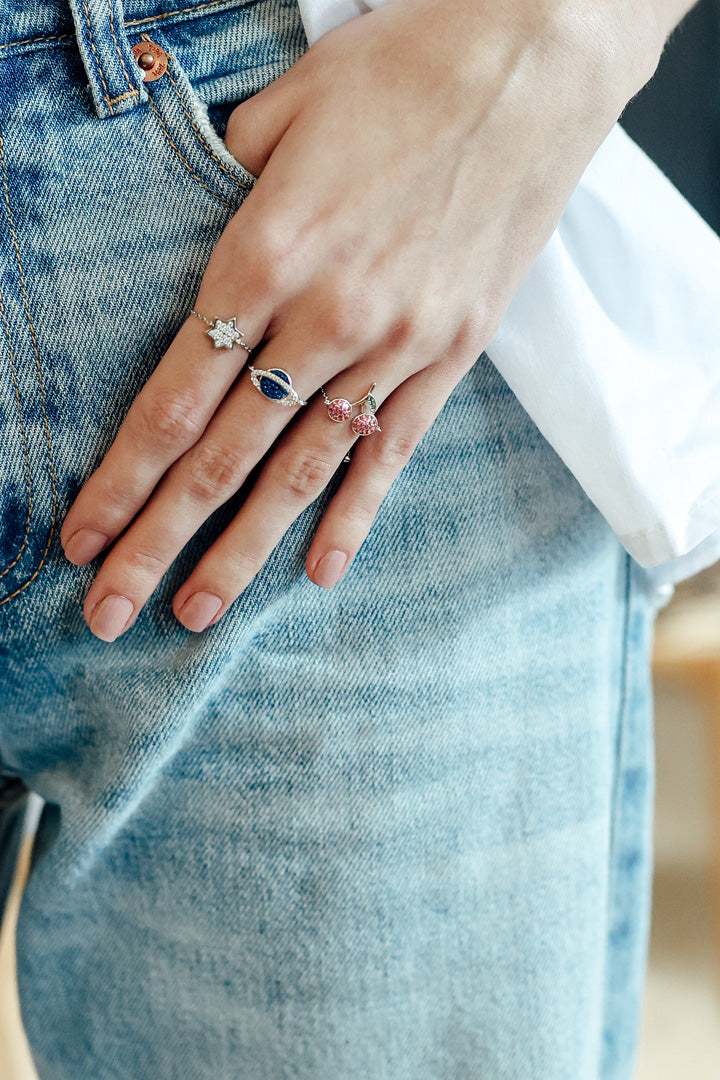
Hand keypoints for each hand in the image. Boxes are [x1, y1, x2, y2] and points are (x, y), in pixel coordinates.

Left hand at [61, 0, 660, 640]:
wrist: (532, 64)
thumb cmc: (399, 72)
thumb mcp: (281, 112)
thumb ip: (222, 194)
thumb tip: (192, 249)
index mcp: (264, 257)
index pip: (173, 400)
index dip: (121, 479)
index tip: (82, 538)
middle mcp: (325, 320)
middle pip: (223, 458)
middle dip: (158, 542)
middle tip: (111, 612)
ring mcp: (394, 347)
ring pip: (301, 473)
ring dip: (242, 552)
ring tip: (195, 616)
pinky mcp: (450, 356)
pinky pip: (392, 454)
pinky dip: (352, 517)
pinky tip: (317, 573)